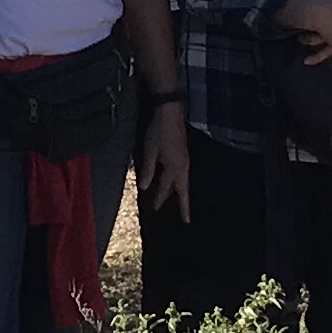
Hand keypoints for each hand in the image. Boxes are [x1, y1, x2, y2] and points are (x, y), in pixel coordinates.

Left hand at [138, 103, 191, 219]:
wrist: (171, 112)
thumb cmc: (158, 131)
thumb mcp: (150, 150)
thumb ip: (148, 169)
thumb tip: (144, 187)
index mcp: (174, 167)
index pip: (165, 187)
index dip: (159, 198)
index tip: (156, 208)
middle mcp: (183, 166)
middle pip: (183, 190)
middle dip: (184, 205)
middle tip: (187, 220)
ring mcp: (185, 160)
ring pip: (184, 182)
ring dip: (181, 193)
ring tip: (181, 204)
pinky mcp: (184, 155)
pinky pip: (183, 175)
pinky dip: (180, 183)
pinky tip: (175, 183)